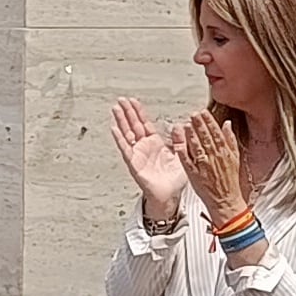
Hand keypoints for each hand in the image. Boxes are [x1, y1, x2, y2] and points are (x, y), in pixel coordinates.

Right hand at [109, 98, 189, 216]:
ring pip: (127, 134)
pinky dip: (120, 139)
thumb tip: (181, 126)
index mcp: (155, 143)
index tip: (133, 101)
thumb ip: (180, 140)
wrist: (169, 196)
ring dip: (121, 122)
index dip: (139, 112)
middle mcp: (144, 147)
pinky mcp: (133, 163)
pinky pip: (125, 149)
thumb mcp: (181, 155)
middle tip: (121, 99)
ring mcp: (137, 154)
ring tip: (115, 109)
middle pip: (133, 125)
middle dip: (127, 112)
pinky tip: (115, 129)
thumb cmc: (174, 179)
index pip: (145, 123)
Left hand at [174, 111, 247, 217]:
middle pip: (206, 137)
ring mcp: (204, 166)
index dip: (209, 121)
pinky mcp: (195, 174)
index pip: (216, 132)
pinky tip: (179, 143)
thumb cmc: (230, 181)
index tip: (203, 112)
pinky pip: (188, 161)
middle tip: (193, 114)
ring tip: (186, 124)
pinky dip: (184, 152)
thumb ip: (230, 139)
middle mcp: (214, 157)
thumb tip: (227, 124)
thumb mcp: (235, 157)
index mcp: (225, 152)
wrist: (226, 201)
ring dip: (191, 134)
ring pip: (197, 146)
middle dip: (199, 124)